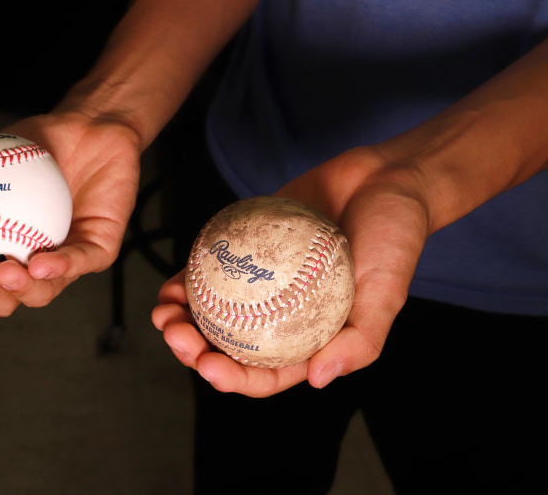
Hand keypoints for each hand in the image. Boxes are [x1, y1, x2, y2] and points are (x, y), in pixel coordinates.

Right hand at [0, 111, 140, 316]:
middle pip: (8, 300)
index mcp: (5, 252)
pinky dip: (59, 267)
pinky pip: (80, 263)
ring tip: (4, 271)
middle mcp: (35, 264)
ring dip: (21, 288)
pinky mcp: (99, 251)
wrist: (87, 125)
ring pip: (44, 291)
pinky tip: (40, 263)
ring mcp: (68, 261)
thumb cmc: (34, 147)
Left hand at [152, 146, 428, 396]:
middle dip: (194, 351)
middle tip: (175, 334)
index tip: (208, 367)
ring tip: (163, 311)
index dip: (232, 379)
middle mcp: (279, 318)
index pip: (265, 374)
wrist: (384, 179)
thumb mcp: (387, 293)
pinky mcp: (247, 250)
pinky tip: (174, 280)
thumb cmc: (394, 238)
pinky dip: (190, 277)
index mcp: (309, 341)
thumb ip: (360, 340)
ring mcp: (259, 285)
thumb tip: (317, 379)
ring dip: (183, 318)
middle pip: (228, 347)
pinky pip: (213, 268)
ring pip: (212, 311)